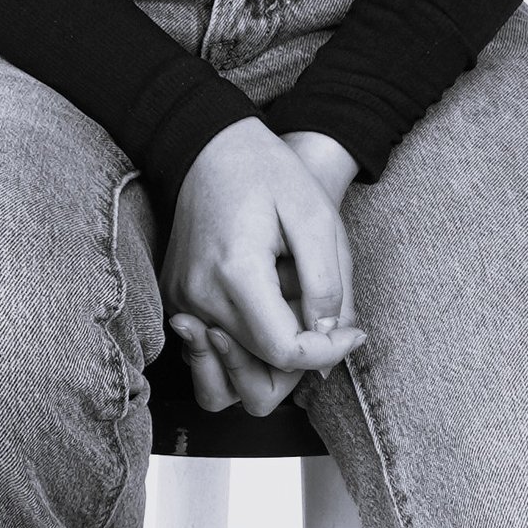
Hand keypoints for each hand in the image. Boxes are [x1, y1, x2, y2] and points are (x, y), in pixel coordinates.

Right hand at [162, 119, 361, 418]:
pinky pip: (211, 357)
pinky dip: (243, 352)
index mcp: (236, 274)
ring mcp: (181, 304)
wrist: (210, 148)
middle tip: (319, 317)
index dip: (328, 352)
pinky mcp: (175, 305)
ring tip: (289, 318)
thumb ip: (328, 284)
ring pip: (228, 379)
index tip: (351, 332)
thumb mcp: (318, 219)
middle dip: (301, 358)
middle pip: (258, 374)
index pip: (286, 353)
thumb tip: (330, 338)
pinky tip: (266, 312)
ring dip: (268, 366)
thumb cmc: (270, 175)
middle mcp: (198, 298)